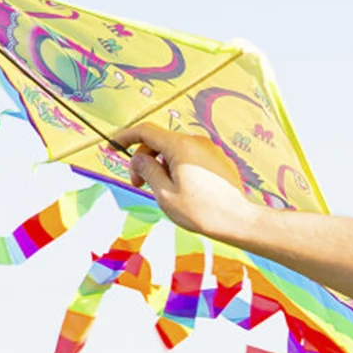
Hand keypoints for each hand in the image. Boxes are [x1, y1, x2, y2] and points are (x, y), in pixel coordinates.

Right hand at [114, 123, 252, 240]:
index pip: (145, 131)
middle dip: (144, 159)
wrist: (239, 222)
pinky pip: (192, 158)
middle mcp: (197, 142)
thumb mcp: (164, 194)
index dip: (125, 136)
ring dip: (162, 166)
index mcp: (180, 146)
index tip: (113, 146)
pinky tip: (182, 191)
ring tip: (164, 192)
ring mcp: (210, 150)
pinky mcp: (219, 161)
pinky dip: (179, 168)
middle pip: (160, 142)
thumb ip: (147, 171)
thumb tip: (138, 158)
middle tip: (138, 184)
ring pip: (176, 151)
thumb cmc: (202, 211)